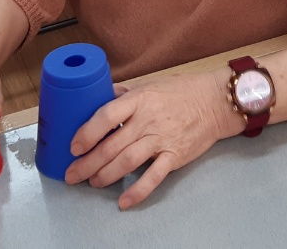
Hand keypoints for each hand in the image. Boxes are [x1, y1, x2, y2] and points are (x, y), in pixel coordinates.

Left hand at [66, 70, 242, 209]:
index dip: (87, 132)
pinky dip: (137, 191)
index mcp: (139, 100)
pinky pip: (153, 177)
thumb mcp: (150, 84)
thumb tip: (96, 96)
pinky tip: (123, 201)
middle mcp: (148, 120)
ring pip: (126, 162)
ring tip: (92, 182)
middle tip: (72, 174)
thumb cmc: (181, 91)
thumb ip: (124, 93)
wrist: (215, 102)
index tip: (74, 146)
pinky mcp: (174, 156)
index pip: (107, 116)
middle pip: (111, 146)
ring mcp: (161, 139)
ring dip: (104, 176)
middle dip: (87, 163)